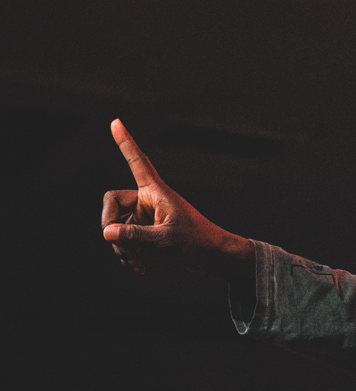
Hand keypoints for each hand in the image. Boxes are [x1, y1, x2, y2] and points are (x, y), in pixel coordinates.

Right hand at [101, 119, 253, 280]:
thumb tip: (106, 232)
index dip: (126, 143)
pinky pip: (124, 242)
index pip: (138, 163)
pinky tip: (140, 269)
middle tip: (122, 248)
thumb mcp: (166, 239)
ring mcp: (145, 219)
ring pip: (116, 228)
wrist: (214, 259)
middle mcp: (148, 202)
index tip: (115, 121)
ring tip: (138, 264)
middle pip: (112, 205)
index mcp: (156, 192)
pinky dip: (127, 256)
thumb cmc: (197, 242)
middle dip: (112, 228)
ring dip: (122, 248)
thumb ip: (135, 236)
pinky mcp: (146, 235)